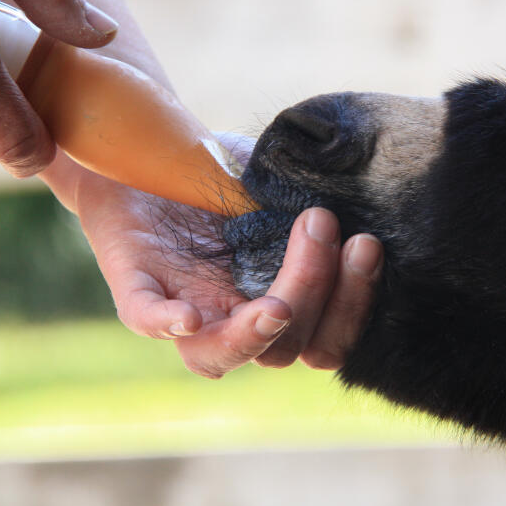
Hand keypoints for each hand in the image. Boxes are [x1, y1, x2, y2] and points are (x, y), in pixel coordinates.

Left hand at [46, 153, 382, 378]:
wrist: (148, 151)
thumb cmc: (224, 175)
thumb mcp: (280, 185)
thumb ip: (318, 199)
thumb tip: (371, 188)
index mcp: (277, 301)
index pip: (326, 338)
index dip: (352, 306)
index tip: (365, 243)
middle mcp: (234, 318)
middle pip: (287, 347)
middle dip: (318, 293)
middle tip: (324, 224)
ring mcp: (184, 308)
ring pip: (219, 354)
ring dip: (254, 334)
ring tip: (279, 304)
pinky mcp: (135, 285)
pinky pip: (145, 318)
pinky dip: (166, 322)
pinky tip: (188, 316)